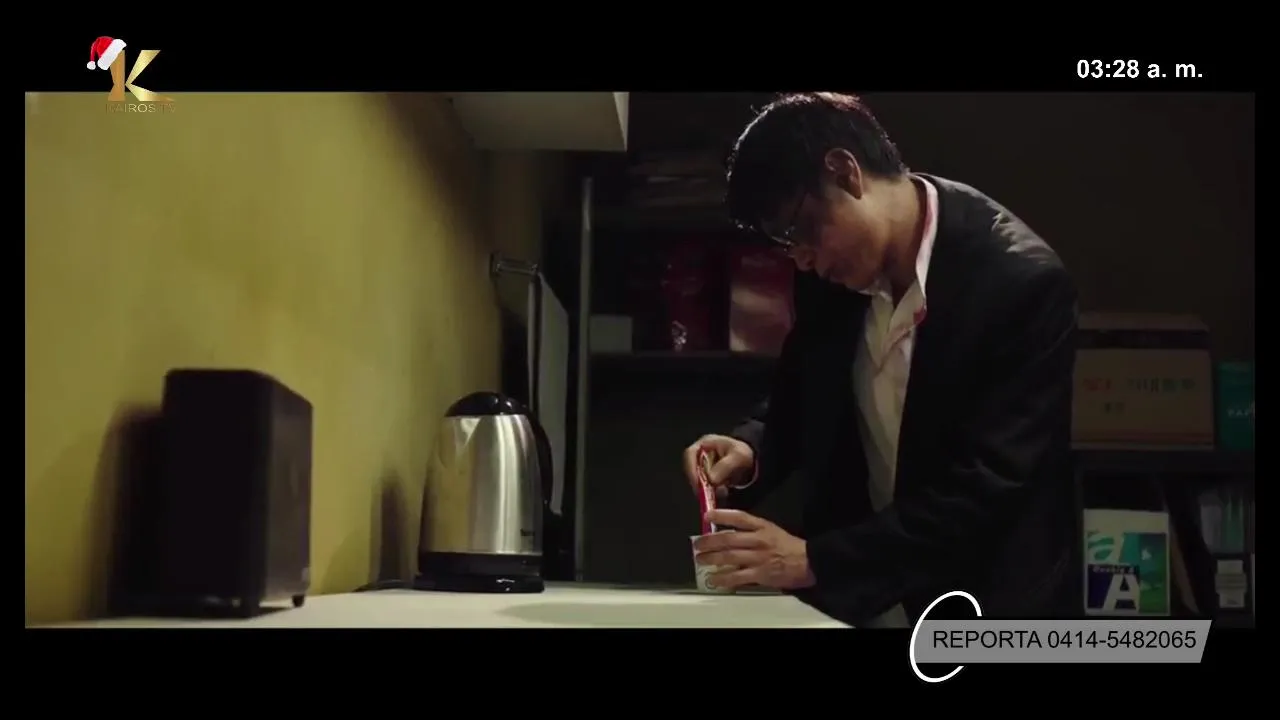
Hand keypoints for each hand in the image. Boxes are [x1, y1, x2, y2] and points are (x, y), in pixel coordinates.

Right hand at [682, 434, 754, 497]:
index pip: (690, 454)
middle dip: (700, 482)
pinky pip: (705, 486)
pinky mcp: (707, 478)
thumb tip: (711, 479)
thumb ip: (725, 466)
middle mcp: (700, 455)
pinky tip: (723, 493)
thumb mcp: (738, 456)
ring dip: (707, 489)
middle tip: (709, 493)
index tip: (698, 482)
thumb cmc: (743, 453)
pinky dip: (712, 492)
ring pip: (698, 480)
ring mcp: (702, 467)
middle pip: (692, 470)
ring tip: (722, 493)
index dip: (691, 469)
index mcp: (704, 443)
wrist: (751, 460)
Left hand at [692, 509, 815, 590]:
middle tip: (697, 544)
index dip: (721, 515)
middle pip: (728, 539)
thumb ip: (751, 530)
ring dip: (711, 558)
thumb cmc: (788, 546)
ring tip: (700, 560)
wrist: (808, 562)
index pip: (739, 518)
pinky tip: (713, 580)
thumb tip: (727, 532)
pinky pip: (737, 577)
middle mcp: (758, 540)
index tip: (707, 516)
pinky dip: (723, 579)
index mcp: (762, 527)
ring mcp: (758, 558)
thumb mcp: (771, 530)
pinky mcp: (760, 574)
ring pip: (729, 557)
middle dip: (709, 541)